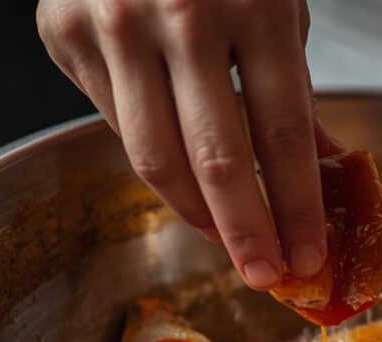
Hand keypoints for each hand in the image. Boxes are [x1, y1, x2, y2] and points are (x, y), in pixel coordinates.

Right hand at [37, 0, 343, 288]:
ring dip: (195, 214)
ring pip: (153, 158)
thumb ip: (291, 85)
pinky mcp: (65, 34)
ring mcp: (113, 25)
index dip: (297, 207)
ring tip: (226, 240)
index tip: (309, 253)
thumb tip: (316, 165)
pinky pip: (116, 125)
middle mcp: (178, 17)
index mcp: (251, 3)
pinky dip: (156, 162)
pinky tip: (183, 179)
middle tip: (265, 275)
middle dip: (246, 234)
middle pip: (215, 161)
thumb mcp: (275, 2)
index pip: (281, 134)